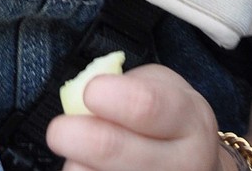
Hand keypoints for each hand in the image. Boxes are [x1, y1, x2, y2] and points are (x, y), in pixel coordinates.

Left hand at [45, 63, 221, 170]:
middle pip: (113, 149)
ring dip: (77, 162)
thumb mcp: (163, 88)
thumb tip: (82, 100)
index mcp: (189, 120)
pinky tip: (90, 168)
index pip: (145, 106)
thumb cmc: (169, 119)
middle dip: (77, 136)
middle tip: (58, 131)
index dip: (111, 97)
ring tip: (82, 151)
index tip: (91, 91)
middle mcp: (182, 163)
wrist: (193, 166)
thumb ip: (128, 87)